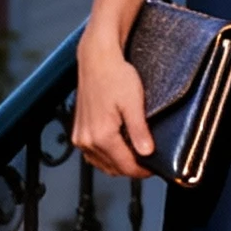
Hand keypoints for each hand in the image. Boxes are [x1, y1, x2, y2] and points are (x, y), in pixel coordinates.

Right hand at [72, 26, 155, 178]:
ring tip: (134, 153)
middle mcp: (87, 139)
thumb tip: (147, 152)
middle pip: (113, 168)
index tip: (153, 168)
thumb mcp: (134, 103)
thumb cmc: (115, 75)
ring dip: (118, 163)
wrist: (97, 59)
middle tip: (147, 161)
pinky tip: (118, 147)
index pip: (125, 166)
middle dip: (131, 168)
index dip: (142, 171)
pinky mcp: (78, 131)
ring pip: (101, 163)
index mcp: (102, 135)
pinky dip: (106, 156)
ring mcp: (80, 136)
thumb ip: (139, 131)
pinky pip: (92, 154)